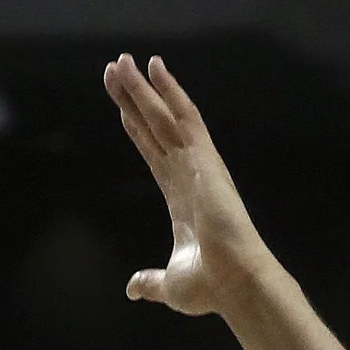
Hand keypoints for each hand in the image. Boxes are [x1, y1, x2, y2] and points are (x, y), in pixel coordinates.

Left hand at [104, 54, 275, 316]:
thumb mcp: (170, 284)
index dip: (136, 128)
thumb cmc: (212, 287)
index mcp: (181, 199)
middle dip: (133, 99)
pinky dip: (170, 92)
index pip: (153, 153)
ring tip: (121, 62)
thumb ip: (151, 280)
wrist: (236, 285)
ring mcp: (198, 165)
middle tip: (113, 70)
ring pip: (165, 116)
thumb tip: (134, 287)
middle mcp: (189, 175)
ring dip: (143, 88)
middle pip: (155, 127)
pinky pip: (185, 118)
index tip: (120, 107)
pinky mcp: (206, 161)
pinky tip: (155, 69)